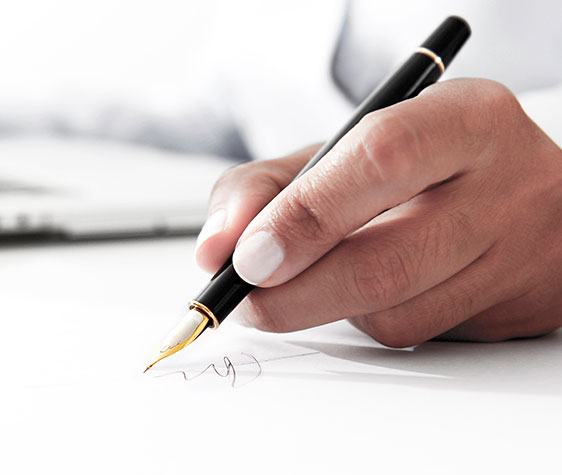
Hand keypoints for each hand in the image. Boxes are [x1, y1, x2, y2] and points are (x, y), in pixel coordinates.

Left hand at [195, 78, 561, 346]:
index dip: (302, 217)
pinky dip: (370, 322)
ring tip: (314, 280)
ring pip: (396, 315)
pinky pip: (418, 337)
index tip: (246, 259)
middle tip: (245, 301)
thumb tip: (215, 252)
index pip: (378, 160)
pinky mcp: (520, 310)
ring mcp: (520, 254)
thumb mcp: (337, 152)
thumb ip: (262, 189)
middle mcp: (507, 184)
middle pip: (385, 261)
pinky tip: (370, 292)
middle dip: (292, 295)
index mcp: (463, 118)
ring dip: (329, 310)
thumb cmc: (414, 167)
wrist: (518, 192)